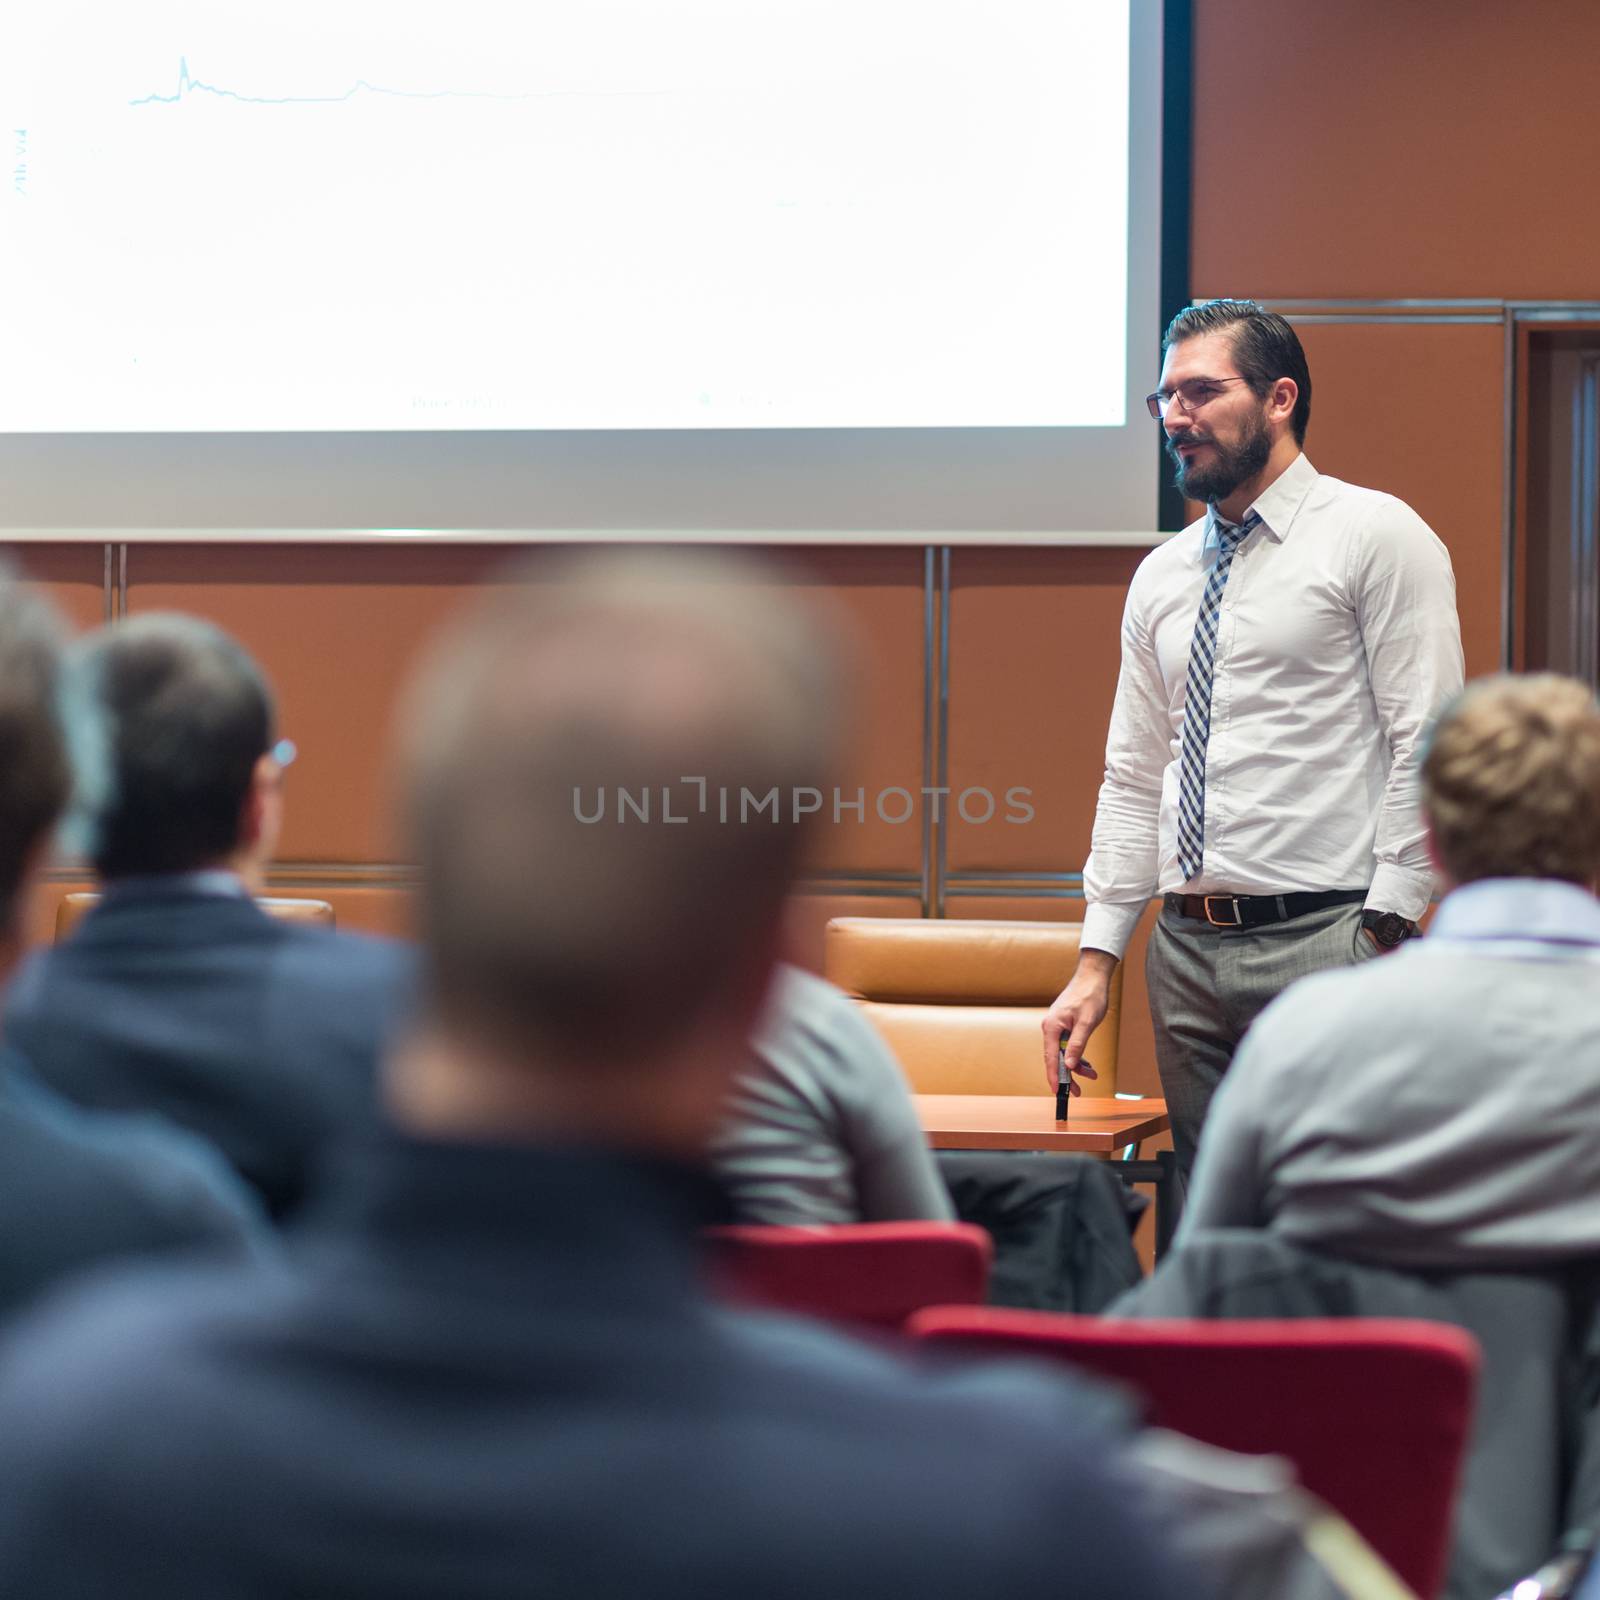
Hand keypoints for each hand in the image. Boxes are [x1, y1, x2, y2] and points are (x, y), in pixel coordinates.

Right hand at [1041, 950, 1115, 1092]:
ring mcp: (1056, 1027)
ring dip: (1075, 1066)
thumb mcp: (1087, 1022)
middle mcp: (1050, 1028)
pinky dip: (1076, 1055)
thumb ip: (1078, 1045)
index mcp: (1052, 1027)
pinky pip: (1066, 1046)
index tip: (1058, 1092)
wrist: (1092, 977)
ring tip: (1092, 1074)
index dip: (1054, 1077)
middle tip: (1078, 1091)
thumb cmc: (1090, 996)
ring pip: (1062, 1053)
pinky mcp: (1063, 1025)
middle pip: (1055, 1058)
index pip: (1051, 1058)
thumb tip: (1069, 1065)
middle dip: (1067, 1075)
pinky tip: (1086, 1064)